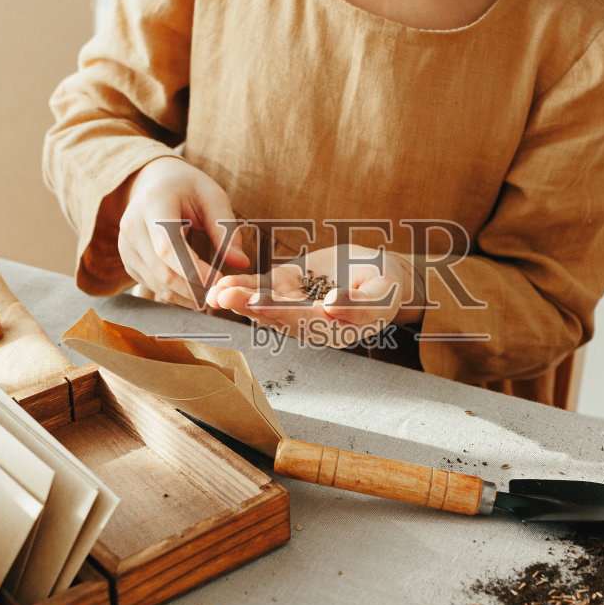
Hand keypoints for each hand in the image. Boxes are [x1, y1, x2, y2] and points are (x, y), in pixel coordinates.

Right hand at [115, 157, 248, 308]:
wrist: (152, 183)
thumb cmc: (186, 188)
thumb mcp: (212, 197)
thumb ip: (225, 230)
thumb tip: (241, 263)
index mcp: (154, 203)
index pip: (168, 245)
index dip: (192, 268)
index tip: (219, 281)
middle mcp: (132, 226)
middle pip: (163, 270)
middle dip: (195, 289)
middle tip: (222, 295)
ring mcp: (126, 246)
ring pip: (158, 284)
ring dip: (188, 296)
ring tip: (213, 296)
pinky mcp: (128, 261)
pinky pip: (153, 285)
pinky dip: (176, 294)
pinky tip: (196, 293)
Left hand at [208, 245, 422, 348]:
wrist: (379, 274)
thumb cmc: (387, 286)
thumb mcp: (384, 294)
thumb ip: (361, 305)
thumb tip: (333, 307)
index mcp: (335, 330)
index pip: (307, 321)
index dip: (285, 312)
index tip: (264, 301)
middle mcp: (310, 324)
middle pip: (277, 317)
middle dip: (250, 305)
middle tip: (225, 295)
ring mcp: (296, 306)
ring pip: (264, 304)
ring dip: (239, 297)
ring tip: (216, 290)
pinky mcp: (287, 288)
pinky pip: (263, 288)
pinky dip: (243, 284)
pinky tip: (220, 282)